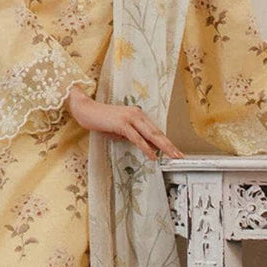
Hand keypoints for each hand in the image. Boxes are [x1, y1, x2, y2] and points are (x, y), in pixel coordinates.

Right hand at [66, 86, 183, 160]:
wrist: (86, 109)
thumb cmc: (100, 119)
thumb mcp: (119, 129)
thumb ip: (132, 136)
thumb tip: (144, 146)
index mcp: (138, 114)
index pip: (155, 130)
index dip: (166, 141)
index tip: (174, 150)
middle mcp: (137, 114)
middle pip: (157, 132)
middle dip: (170, 145)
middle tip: (179, 155)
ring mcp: (130, 118)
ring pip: (151, 135)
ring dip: (163, 147)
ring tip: (172, 156)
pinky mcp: (122, 124)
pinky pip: (137, 138)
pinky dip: (146, 148)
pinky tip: (153, 155)